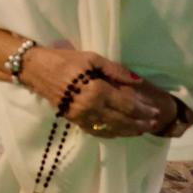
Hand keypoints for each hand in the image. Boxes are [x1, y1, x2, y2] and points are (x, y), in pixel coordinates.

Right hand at [20, 47, 162, 137]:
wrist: (37, 69)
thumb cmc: (66, 60)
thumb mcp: (92, 58)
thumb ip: (116, 70)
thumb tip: (138, 81)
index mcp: (97, 90)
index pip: (127, 105)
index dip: (143, 110)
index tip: (155, 111)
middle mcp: (91, 107)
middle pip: (122, 121)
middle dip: (140, 124)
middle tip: (154, 124)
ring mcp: (81, 116)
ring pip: (110, 129)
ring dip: (127, 131)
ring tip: (141, 130)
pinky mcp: (74, 120)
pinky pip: (96, 131)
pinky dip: (110, 134)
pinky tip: (119, 132)